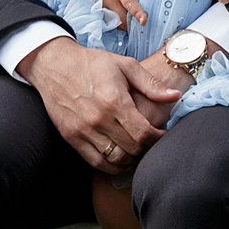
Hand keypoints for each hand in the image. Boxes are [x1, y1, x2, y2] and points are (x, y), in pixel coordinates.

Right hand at [23, 36, 170, 171]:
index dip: (157, 138)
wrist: (53, 64)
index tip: (161, 133)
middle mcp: (98, 118)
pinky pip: (95, 162)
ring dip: (130, 158)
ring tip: (134, 149)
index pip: (143, 133)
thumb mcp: (124, 65)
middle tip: (148, 140)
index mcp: (114, 100)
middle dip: (145, 147)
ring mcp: (83, 130)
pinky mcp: (71, 136)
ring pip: (115, 159)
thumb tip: (175, 96)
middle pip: (132, 149)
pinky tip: (118, 155)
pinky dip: (110, 165)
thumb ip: (151, 84)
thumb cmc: (91, 63)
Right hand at [77, 0, 147, 27]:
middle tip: (142, 29)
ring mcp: (103, 3)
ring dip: (123, 26)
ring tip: (133, 28)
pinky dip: (114, 21)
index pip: (130, 4)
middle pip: (121, 20)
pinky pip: (107, 18)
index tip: (144, 21)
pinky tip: (122, 22)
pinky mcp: (98, 5)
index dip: (137, 13)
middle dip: (131, 27)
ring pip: (113, 21)